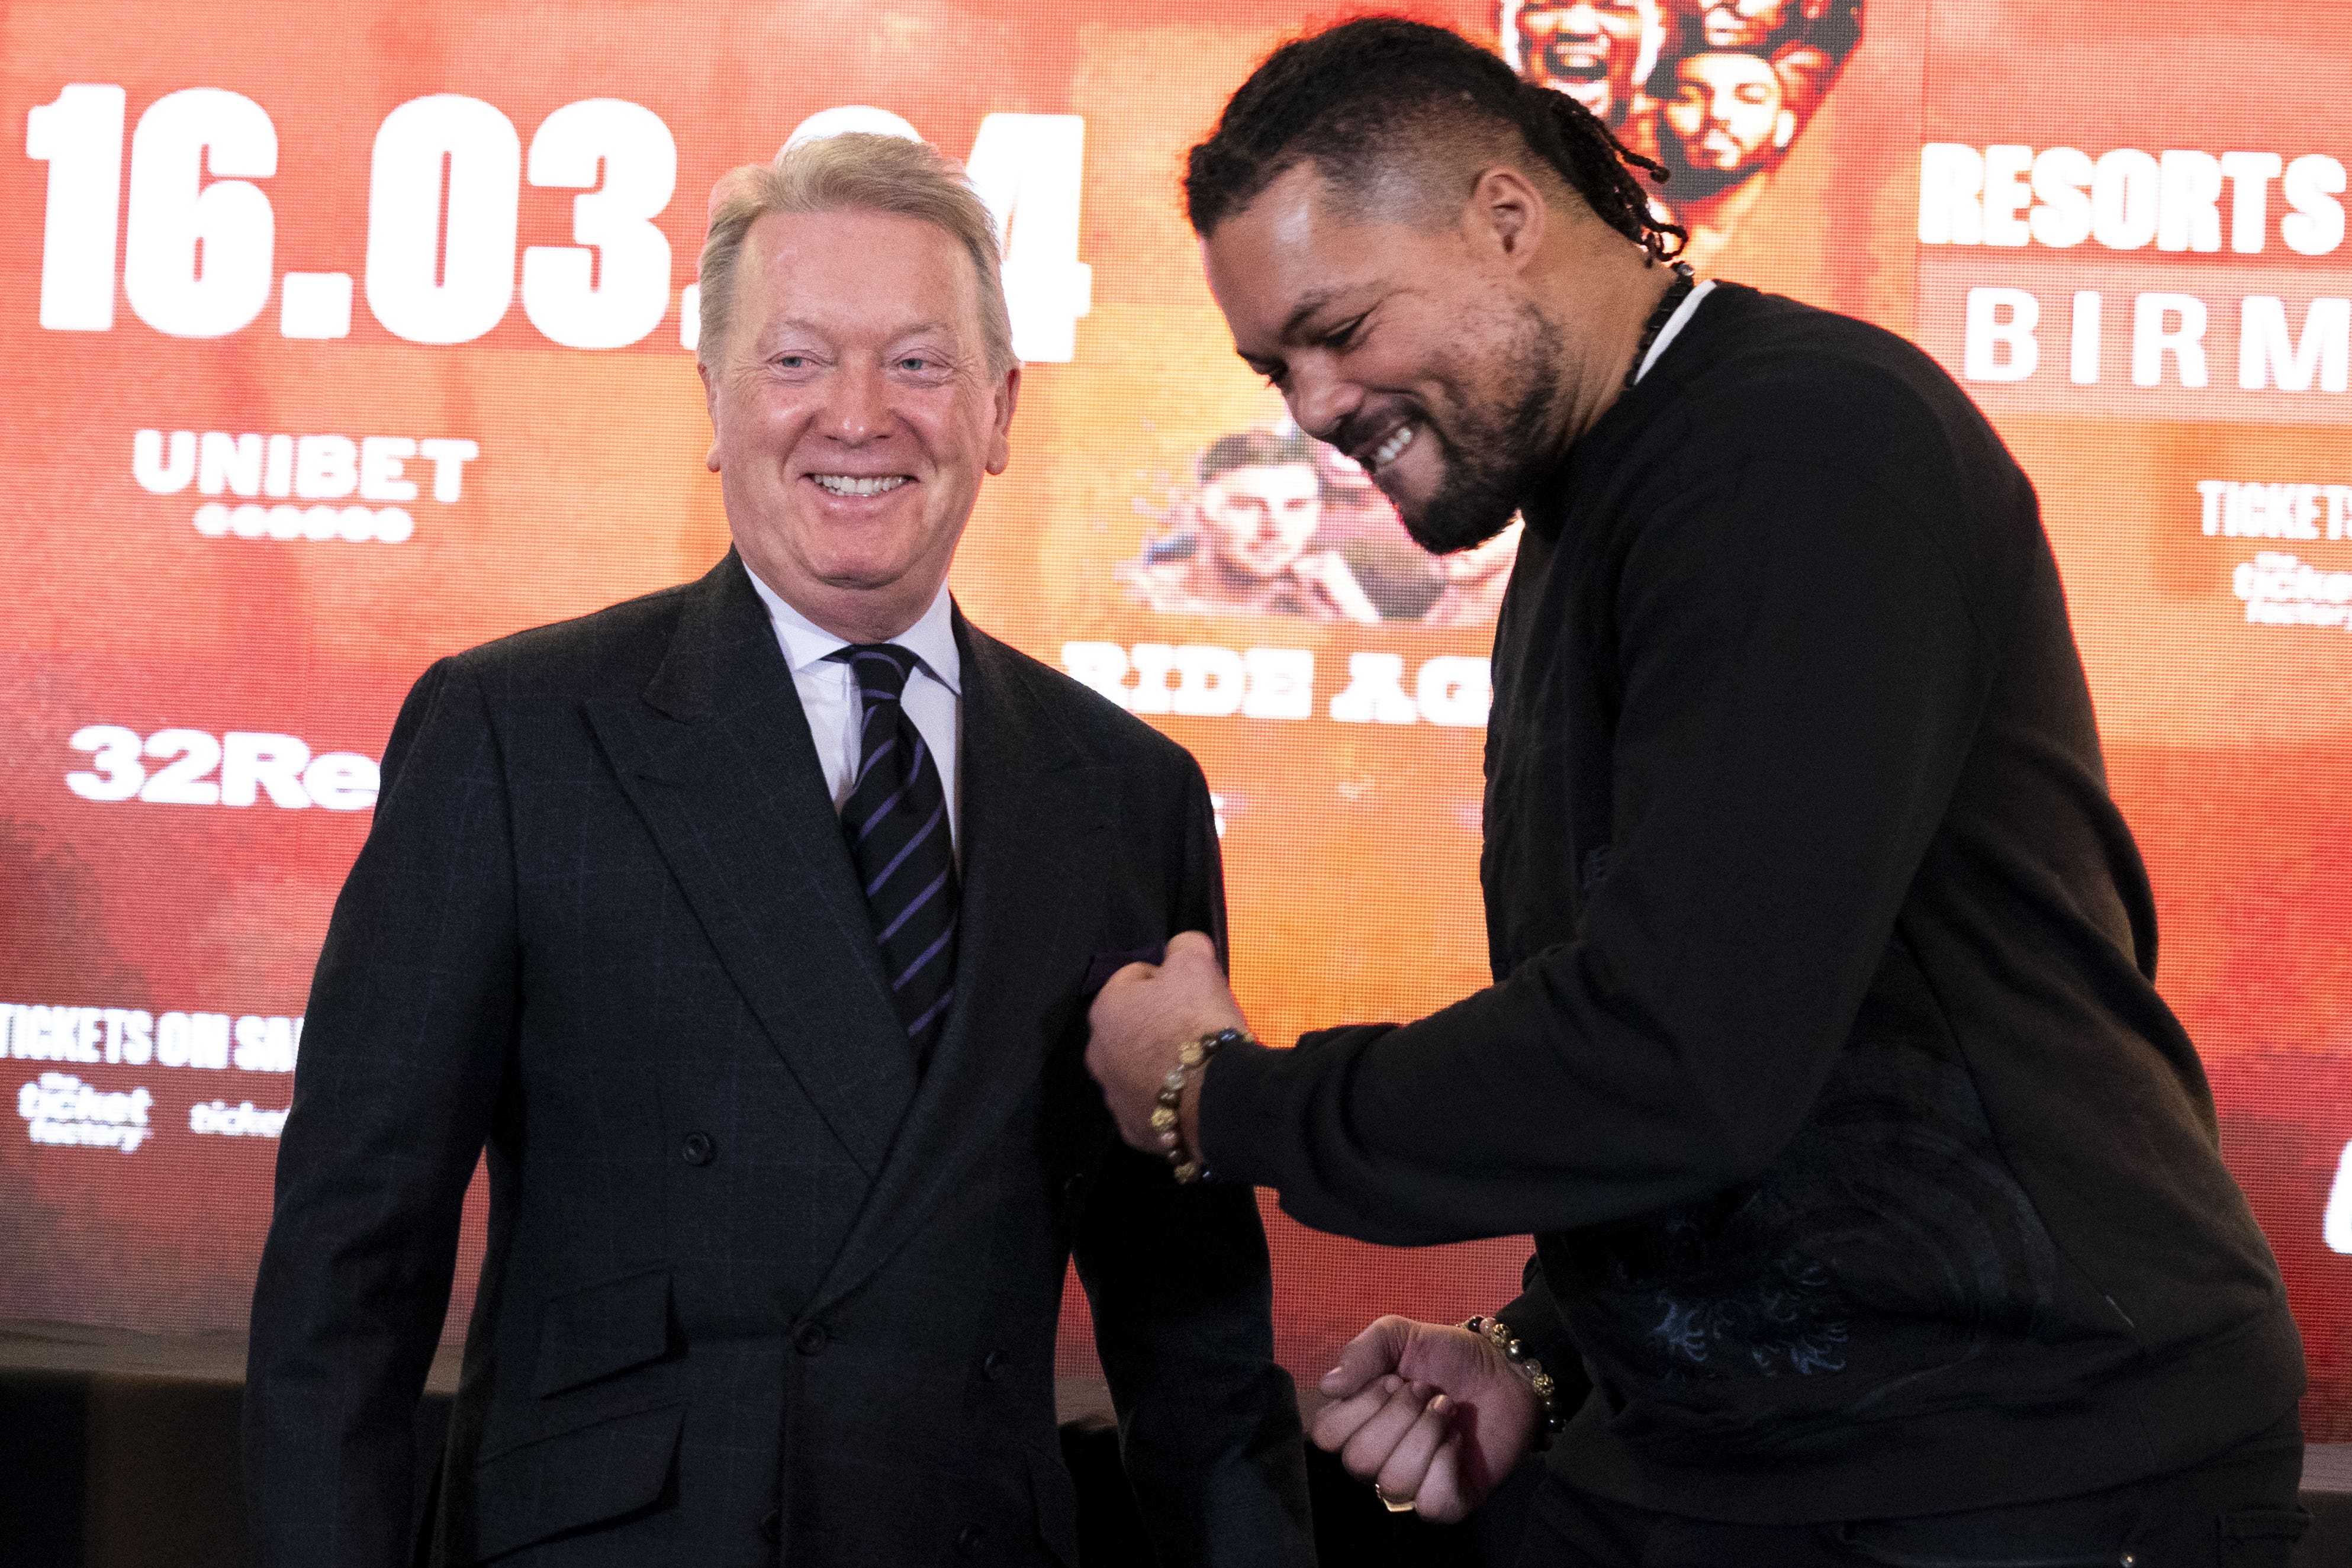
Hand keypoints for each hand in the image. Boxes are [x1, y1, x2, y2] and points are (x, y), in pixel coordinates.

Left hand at [1084, 931, 1247, 1152]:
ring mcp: (1113, 1097)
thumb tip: (1181, 947)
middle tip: (1195, 1026)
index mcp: (1105, 1009)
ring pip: (1138, 1067)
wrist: (1218, 1098)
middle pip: (1133, 1026)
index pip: (1136, 977)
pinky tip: (1191, 1094)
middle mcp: (1098, 1055)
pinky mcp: (1133, 1130)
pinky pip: (1150, 1105)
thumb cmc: (1198, 1023)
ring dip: (1159, 1062)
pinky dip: (1167, 1098)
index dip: (1169, 979)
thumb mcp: (1195, 962)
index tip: (1193, 992)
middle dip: (1158, 1023)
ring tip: (1195, 1064)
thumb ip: (1183, 945)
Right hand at [1312, 1316, 1538, 1522]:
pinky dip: (1446, 1464)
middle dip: (1400, 1415)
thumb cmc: (1446, 1355)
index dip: (1360, 1406)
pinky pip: (1432, 1503)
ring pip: (1395, 1482)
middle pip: (1359, 1461)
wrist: (1504, 1370)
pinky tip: (1457, 1440)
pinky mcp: (1448, 1503)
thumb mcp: (1400, 1334)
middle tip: (1426, 1390)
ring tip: (1447, 1408)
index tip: (1394, 1379)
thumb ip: (1361, 1352)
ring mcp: (1411, 1486)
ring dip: (1426, 1433)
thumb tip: (1328, 1387)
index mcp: (1356, 1422)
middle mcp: (1376, 1460)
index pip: (1326, 1436)